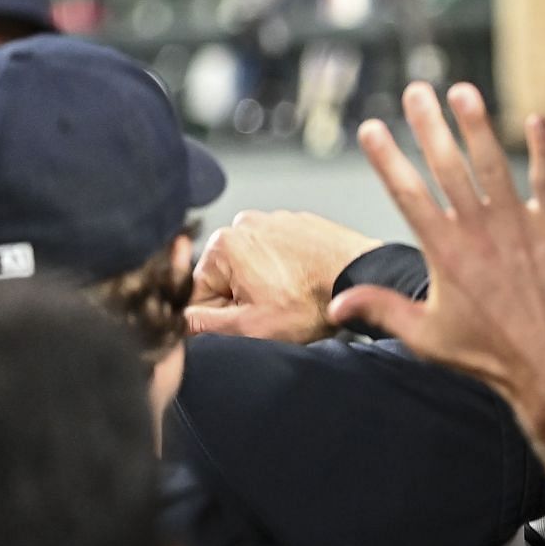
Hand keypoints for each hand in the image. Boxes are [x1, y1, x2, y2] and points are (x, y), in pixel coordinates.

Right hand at [187, 211, 382, 341]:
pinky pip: (279, 253)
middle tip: (276, 311)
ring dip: (265, 285)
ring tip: (295, 298)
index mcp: (223, 244)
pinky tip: (307, 282)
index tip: (245, 324)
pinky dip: (288, 270)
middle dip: (243, 299)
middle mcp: (244, 223)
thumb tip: (177, 322)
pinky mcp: (300, 222)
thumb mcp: (251, 327)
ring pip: (252, 266)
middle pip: (224, 276)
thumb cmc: (313, 303)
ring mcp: (275, 218)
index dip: (218, 317)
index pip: (196, 292)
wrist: (367, 278)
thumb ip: (204, 325)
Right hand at [328, 82, 544, 425]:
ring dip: (478, 125)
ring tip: (463, 92)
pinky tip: (537, 119)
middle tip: (416, 91)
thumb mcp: (427, 336)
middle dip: (428, 125)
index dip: (388, 158)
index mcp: (444, 252)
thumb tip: (337, 303)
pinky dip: (544, 148)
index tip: (372, 127)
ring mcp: (520, 226)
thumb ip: (382, 310)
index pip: (407, 193)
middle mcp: (479, 230)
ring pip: (494, 163)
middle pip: (447, 166)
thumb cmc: (490, 356)